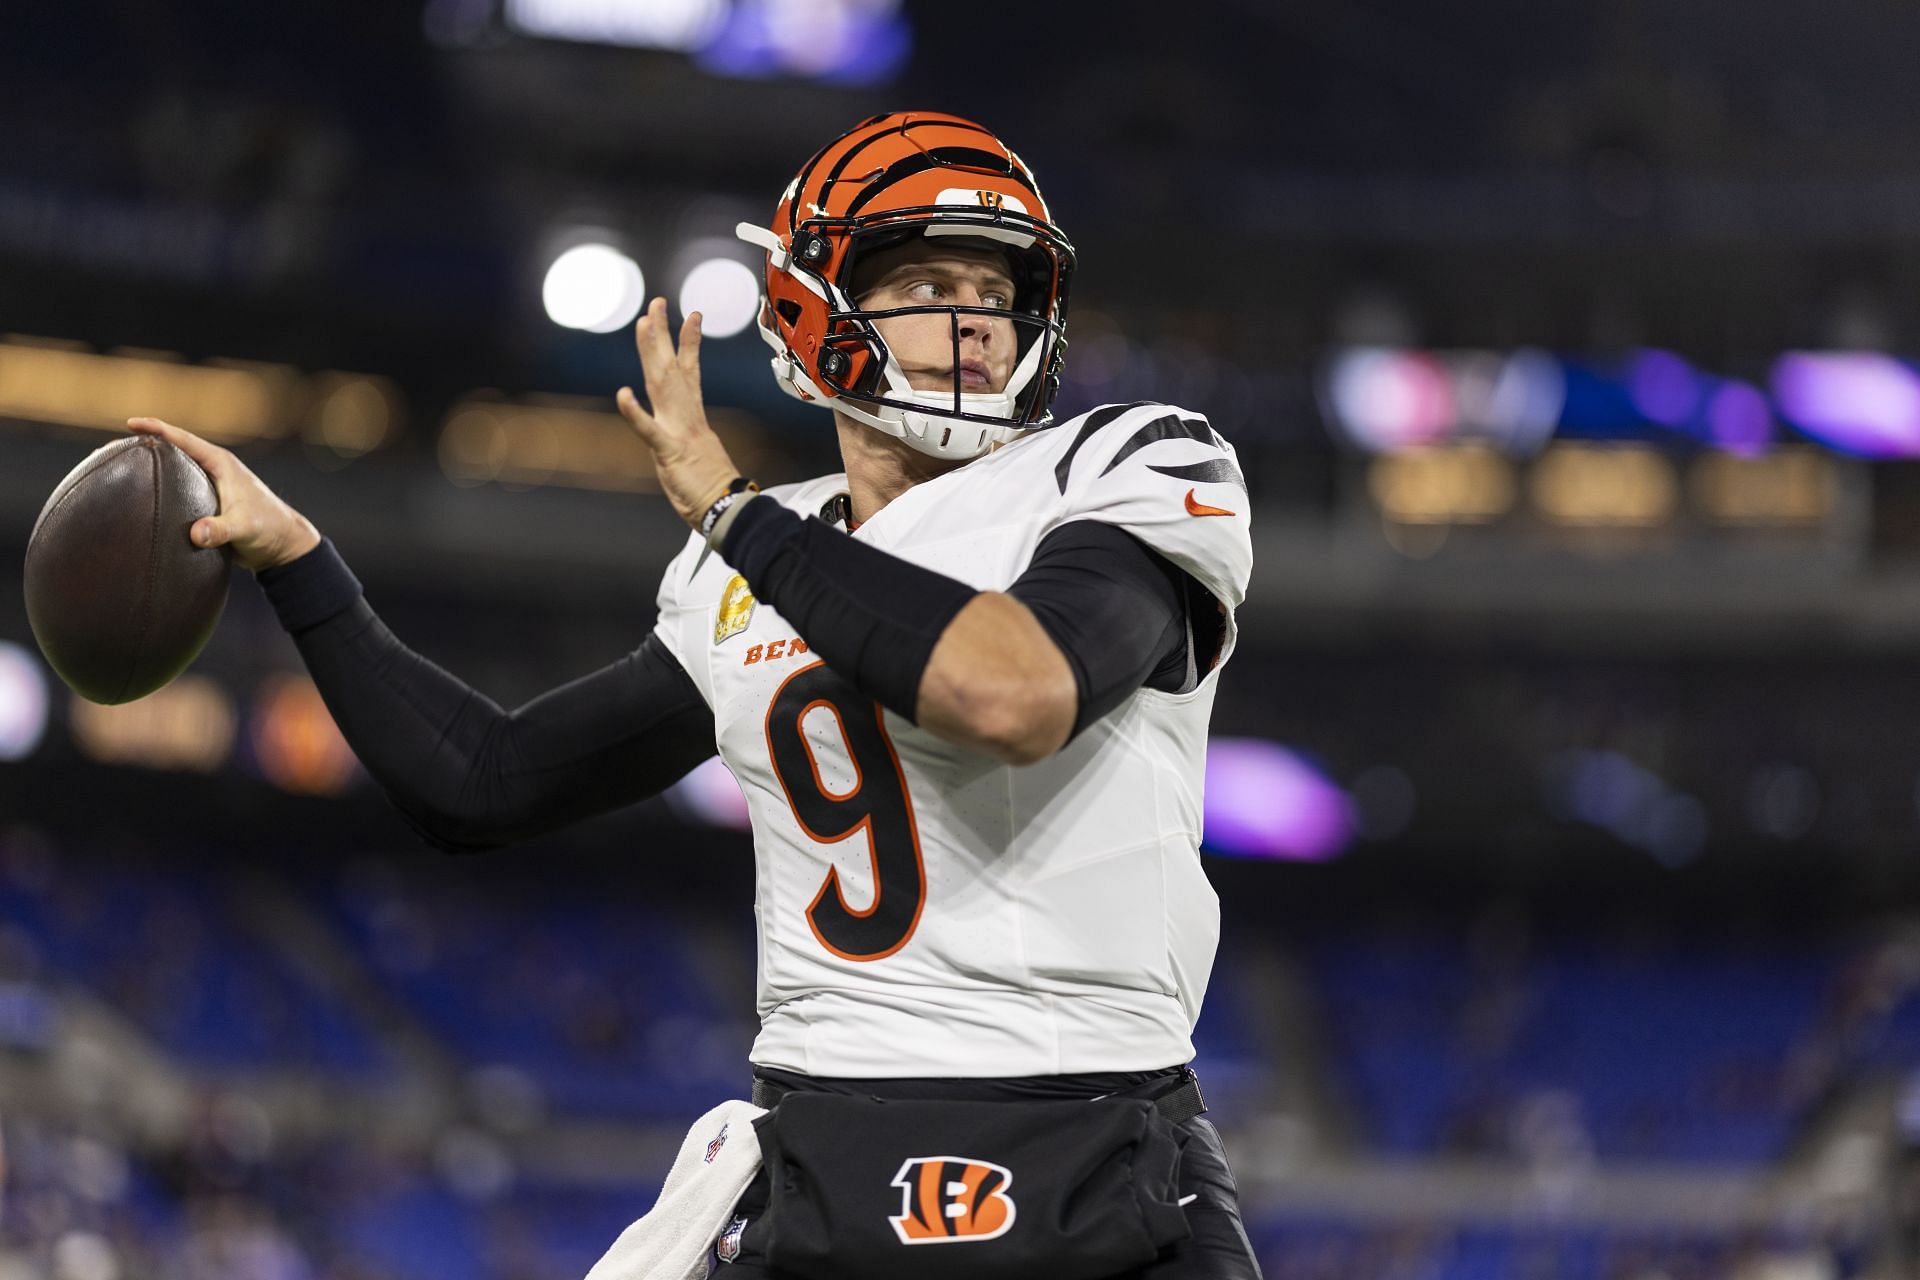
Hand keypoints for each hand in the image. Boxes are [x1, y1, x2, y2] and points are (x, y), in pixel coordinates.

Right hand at [126, 418, 321, 571]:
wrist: (282, 547)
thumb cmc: (269, 530)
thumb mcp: (245, 528)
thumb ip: (221, 530)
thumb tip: (196, 534)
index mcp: (221, 464)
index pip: (184, 440)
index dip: (157, 429)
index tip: (130, 423)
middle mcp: (213, 471)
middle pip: (173, 452)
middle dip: (144, 446)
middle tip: (111, 447)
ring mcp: (208, 487)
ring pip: (172, 473)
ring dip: (148, 470)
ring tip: (117, 470)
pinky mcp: (206, 504)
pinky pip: (176, 493)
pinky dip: (157, 492)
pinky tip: (136, 501)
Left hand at [615, 297, 742, 528]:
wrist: (726, 510)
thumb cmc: (714, 492)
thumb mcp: (700, 460)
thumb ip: (691, 445)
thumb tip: (693, 443)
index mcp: (694, 419)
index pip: (690, 373)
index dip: (689, 343)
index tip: (692, 316)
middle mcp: (686, 418)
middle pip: (671, 367)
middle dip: (662, 334)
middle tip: (656, 303)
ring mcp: (678, 432)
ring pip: (661, 384)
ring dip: (651, 352)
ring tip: (644, 323)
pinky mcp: (668, 452)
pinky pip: (648, 430)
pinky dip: (635, 413)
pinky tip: (621, 394)